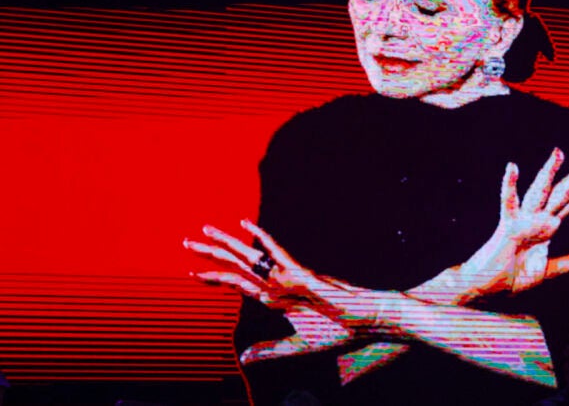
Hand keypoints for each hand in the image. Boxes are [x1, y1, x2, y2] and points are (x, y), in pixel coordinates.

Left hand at [185, 221, 393, 361]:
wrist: (366, 322)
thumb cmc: (339, 330)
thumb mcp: (298, 346)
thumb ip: (270, 349)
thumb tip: (242, 358)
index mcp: (278, 298)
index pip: (240, 284)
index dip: (216, 278)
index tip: (192, 272)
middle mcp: (280, 283)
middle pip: (239, 265)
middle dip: (212, 254)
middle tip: (186, 241)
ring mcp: (290, 277)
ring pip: (251, 256)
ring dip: (227, 243)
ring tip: (204, 230)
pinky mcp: (304, 275)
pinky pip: (279, 255)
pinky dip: (262, 239)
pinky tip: (246, 226)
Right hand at [450, 148, 568, 300]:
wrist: (489, 288)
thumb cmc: (513, 278)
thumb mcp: (550, 270)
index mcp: (546, 229)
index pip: (568, 204)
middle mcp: (536, 220)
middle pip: (560, 194)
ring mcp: (522, 220)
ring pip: (539, 192)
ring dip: (549, 172)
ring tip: (559, 153)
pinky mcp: (507, 225)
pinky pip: (508, 203)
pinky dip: (509, 185)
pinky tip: (512, 168)